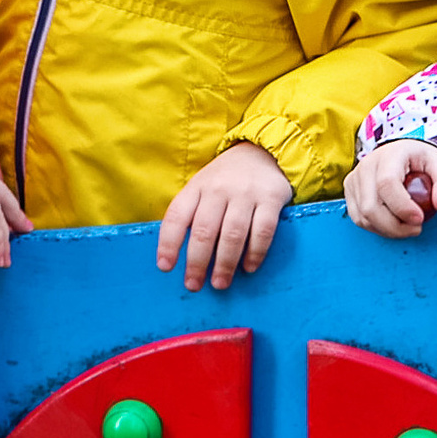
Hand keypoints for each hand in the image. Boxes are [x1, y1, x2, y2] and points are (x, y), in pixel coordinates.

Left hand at [155, 141, 293, 290]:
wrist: (263, 152)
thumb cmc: (226, 179)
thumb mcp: (202, 187)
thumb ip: (192, 213)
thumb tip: (179, 255)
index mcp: (197, 186)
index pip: (177, 216)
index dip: (168, 243)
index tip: (165, 267)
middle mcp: (219, 188)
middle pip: (204, 230)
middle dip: (197, 262)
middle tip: (193, 285)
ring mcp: (246, 193)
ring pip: (232, 234)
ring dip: (224, 263)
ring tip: (220, 283)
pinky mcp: (271, 198)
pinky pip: (263, 230)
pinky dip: (255, 253)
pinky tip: (248, 267)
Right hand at [344, 139, 436, 237]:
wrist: (401, 153)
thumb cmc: (421, 159)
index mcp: (389, 155)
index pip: (387, 184)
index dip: (402, 207)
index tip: (420, 219)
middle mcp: (367, 165)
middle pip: (371, 206)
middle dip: (395, 226)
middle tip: (416, 227)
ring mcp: (355, 178)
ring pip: (364, 216)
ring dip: (387, 229)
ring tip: (407, 226)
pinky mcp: (350, 190)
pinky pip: (359, 219)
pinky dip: (377, 227)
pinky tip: (393, 223)